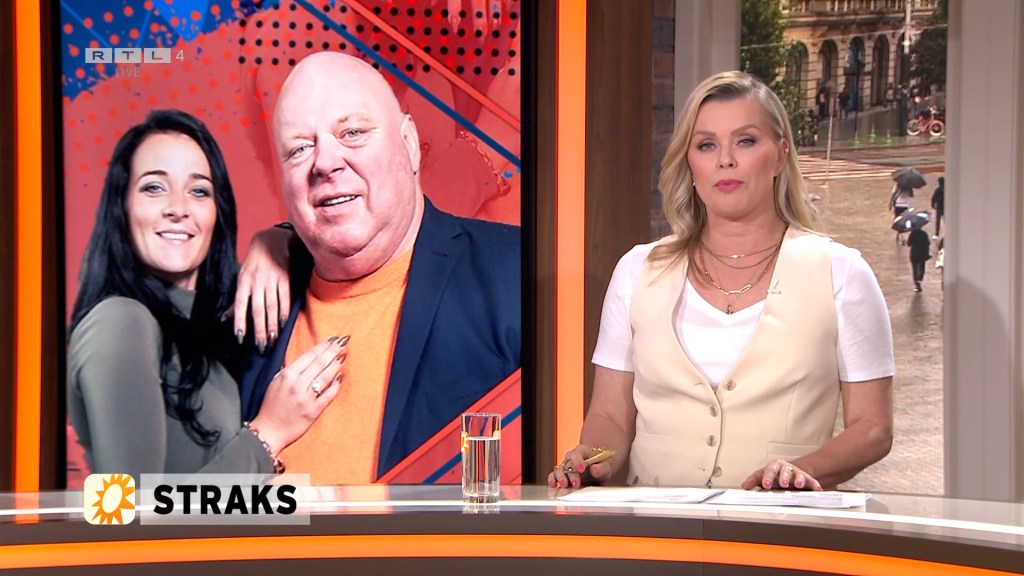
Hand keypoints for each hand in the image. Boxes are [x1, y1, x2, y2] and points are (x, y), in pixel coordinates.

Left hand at [234, 227, 291, 352]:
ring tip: (272, 339)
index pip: (240, 305)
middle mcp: (256, 281)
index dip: (239, 321)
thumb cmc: (254, 261)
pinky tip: (283, 323)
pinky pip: (285, 297)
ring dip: (272, 324)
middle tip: (260, 346)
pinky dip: (284, 311)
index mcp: (243, 281)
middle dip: (259, 329)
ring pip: (271, 306)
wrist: (271, 239)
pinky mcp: (285, 277)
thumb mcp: (242, 276)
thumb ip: (237, 298)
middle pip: (257, 309)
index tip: (240, 337)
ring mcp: (271, 279)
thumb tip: (225, 318)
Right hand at [249, 336, 347, 453]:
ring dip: (336, 365)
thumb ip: (290, 369)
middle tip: (343, 343)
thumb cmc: (271, 405)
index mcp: (287, 375)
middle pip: (320, 363)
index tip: (332, 339)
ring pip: (326, 377)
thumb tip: (307, 357)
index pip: (309, 355)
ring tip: (343, 356)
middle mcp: (297, 384)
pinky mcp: (313, 411)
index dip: (323, 346)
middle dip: (333, 351)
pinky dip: (336, 385)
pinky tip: (340, 377)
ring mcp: (306, 398)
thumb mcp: (276, 382)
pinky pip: (328, 395)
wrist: (269, 431)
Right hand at [547, 445, 613, 488]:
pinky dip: (552, 480)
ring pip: (558, 470)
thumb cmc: (602, 465)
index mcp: (582, 451)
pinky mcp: (562, 476)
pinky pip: (553, 476)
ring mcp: (565, 467)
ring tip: (565, 485)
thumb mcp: (606, 466)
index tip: (582, 469)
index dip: (578, 461)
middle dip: (571, 475)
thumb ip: (602, 468)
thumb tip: (595, 470)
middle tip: (577, 484)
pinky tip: (553, 485)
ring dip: (560, 478)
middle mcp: (571, 458)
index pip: (577, 454)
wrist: (598, 468)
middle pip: (567, 464)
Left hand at [741, 460, 821, 490]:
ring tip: (798, 484)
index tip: (765, 485)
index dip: (768, 477)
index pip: (770, 470)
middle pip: (785, 470)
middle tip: (782, 484)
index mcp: (774, 467)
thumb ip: (754, 480)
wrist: (789, 473)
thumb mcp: (762, 476)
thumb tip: (744, 486)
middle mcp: (786, 468)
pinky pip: (812, 482)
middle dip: (784, 477)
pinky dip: (815, 485)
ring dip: (799, 479)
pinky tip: (818, 490)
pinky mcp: (807, 480)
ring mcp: (797, 473)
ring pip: (799, 474)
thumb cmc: (773, 475)